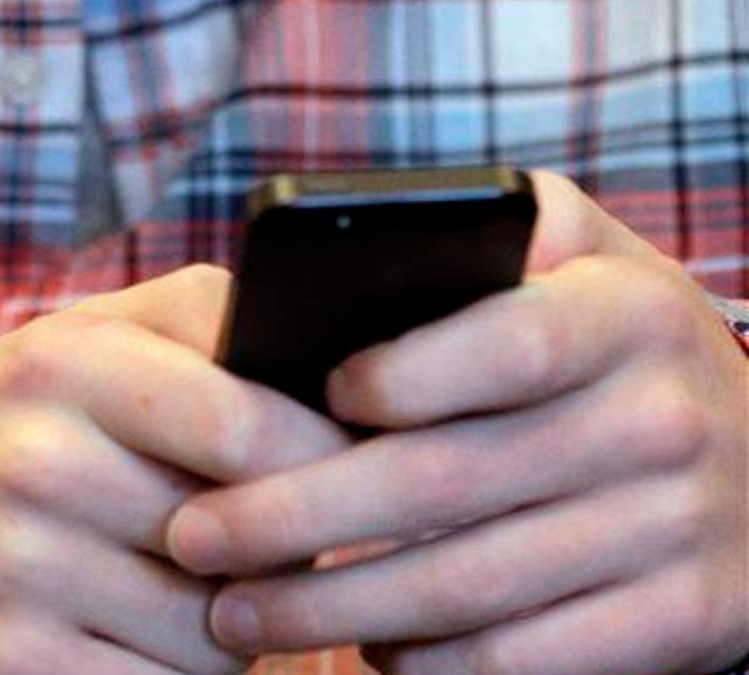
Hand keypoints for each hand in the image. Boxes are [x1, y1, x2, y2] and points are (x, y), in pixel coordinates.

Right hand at [0, 265, 349, 674]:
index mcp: (69, 362)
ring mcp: (18, 569)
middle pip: (246, 541)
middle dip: (279, 556)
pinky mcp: (6, 665)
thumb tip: (323, 364)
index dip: (325, 464)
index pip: (253, 424)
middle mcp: (41, 461)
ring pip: (215, 635)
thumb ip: (195, 320)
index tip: (349, 483)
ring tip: (183, 596)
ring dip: (227, 629)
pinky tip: (136, 645)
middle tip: (263, 550)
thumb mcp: (72, 341)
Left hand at [167, 173, 748, 673]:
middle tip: (194, 539)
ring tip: (237, 611)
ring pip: (466, 587)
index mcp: (626, 314)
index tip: (290, 404)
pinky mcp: (678, 621)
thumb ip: (493, 233)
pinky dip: (425, 665)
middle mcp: (661, 419)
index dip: (392, 378)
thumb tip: (349, 251)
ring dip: (331, 609)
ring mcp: (676, 530)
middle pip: (445, 482)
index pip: (502, 344)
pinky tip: (361, 651)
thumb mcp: (587, 265)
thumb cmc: (621, 355)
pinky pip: (520, 659)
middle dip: (294, 521)